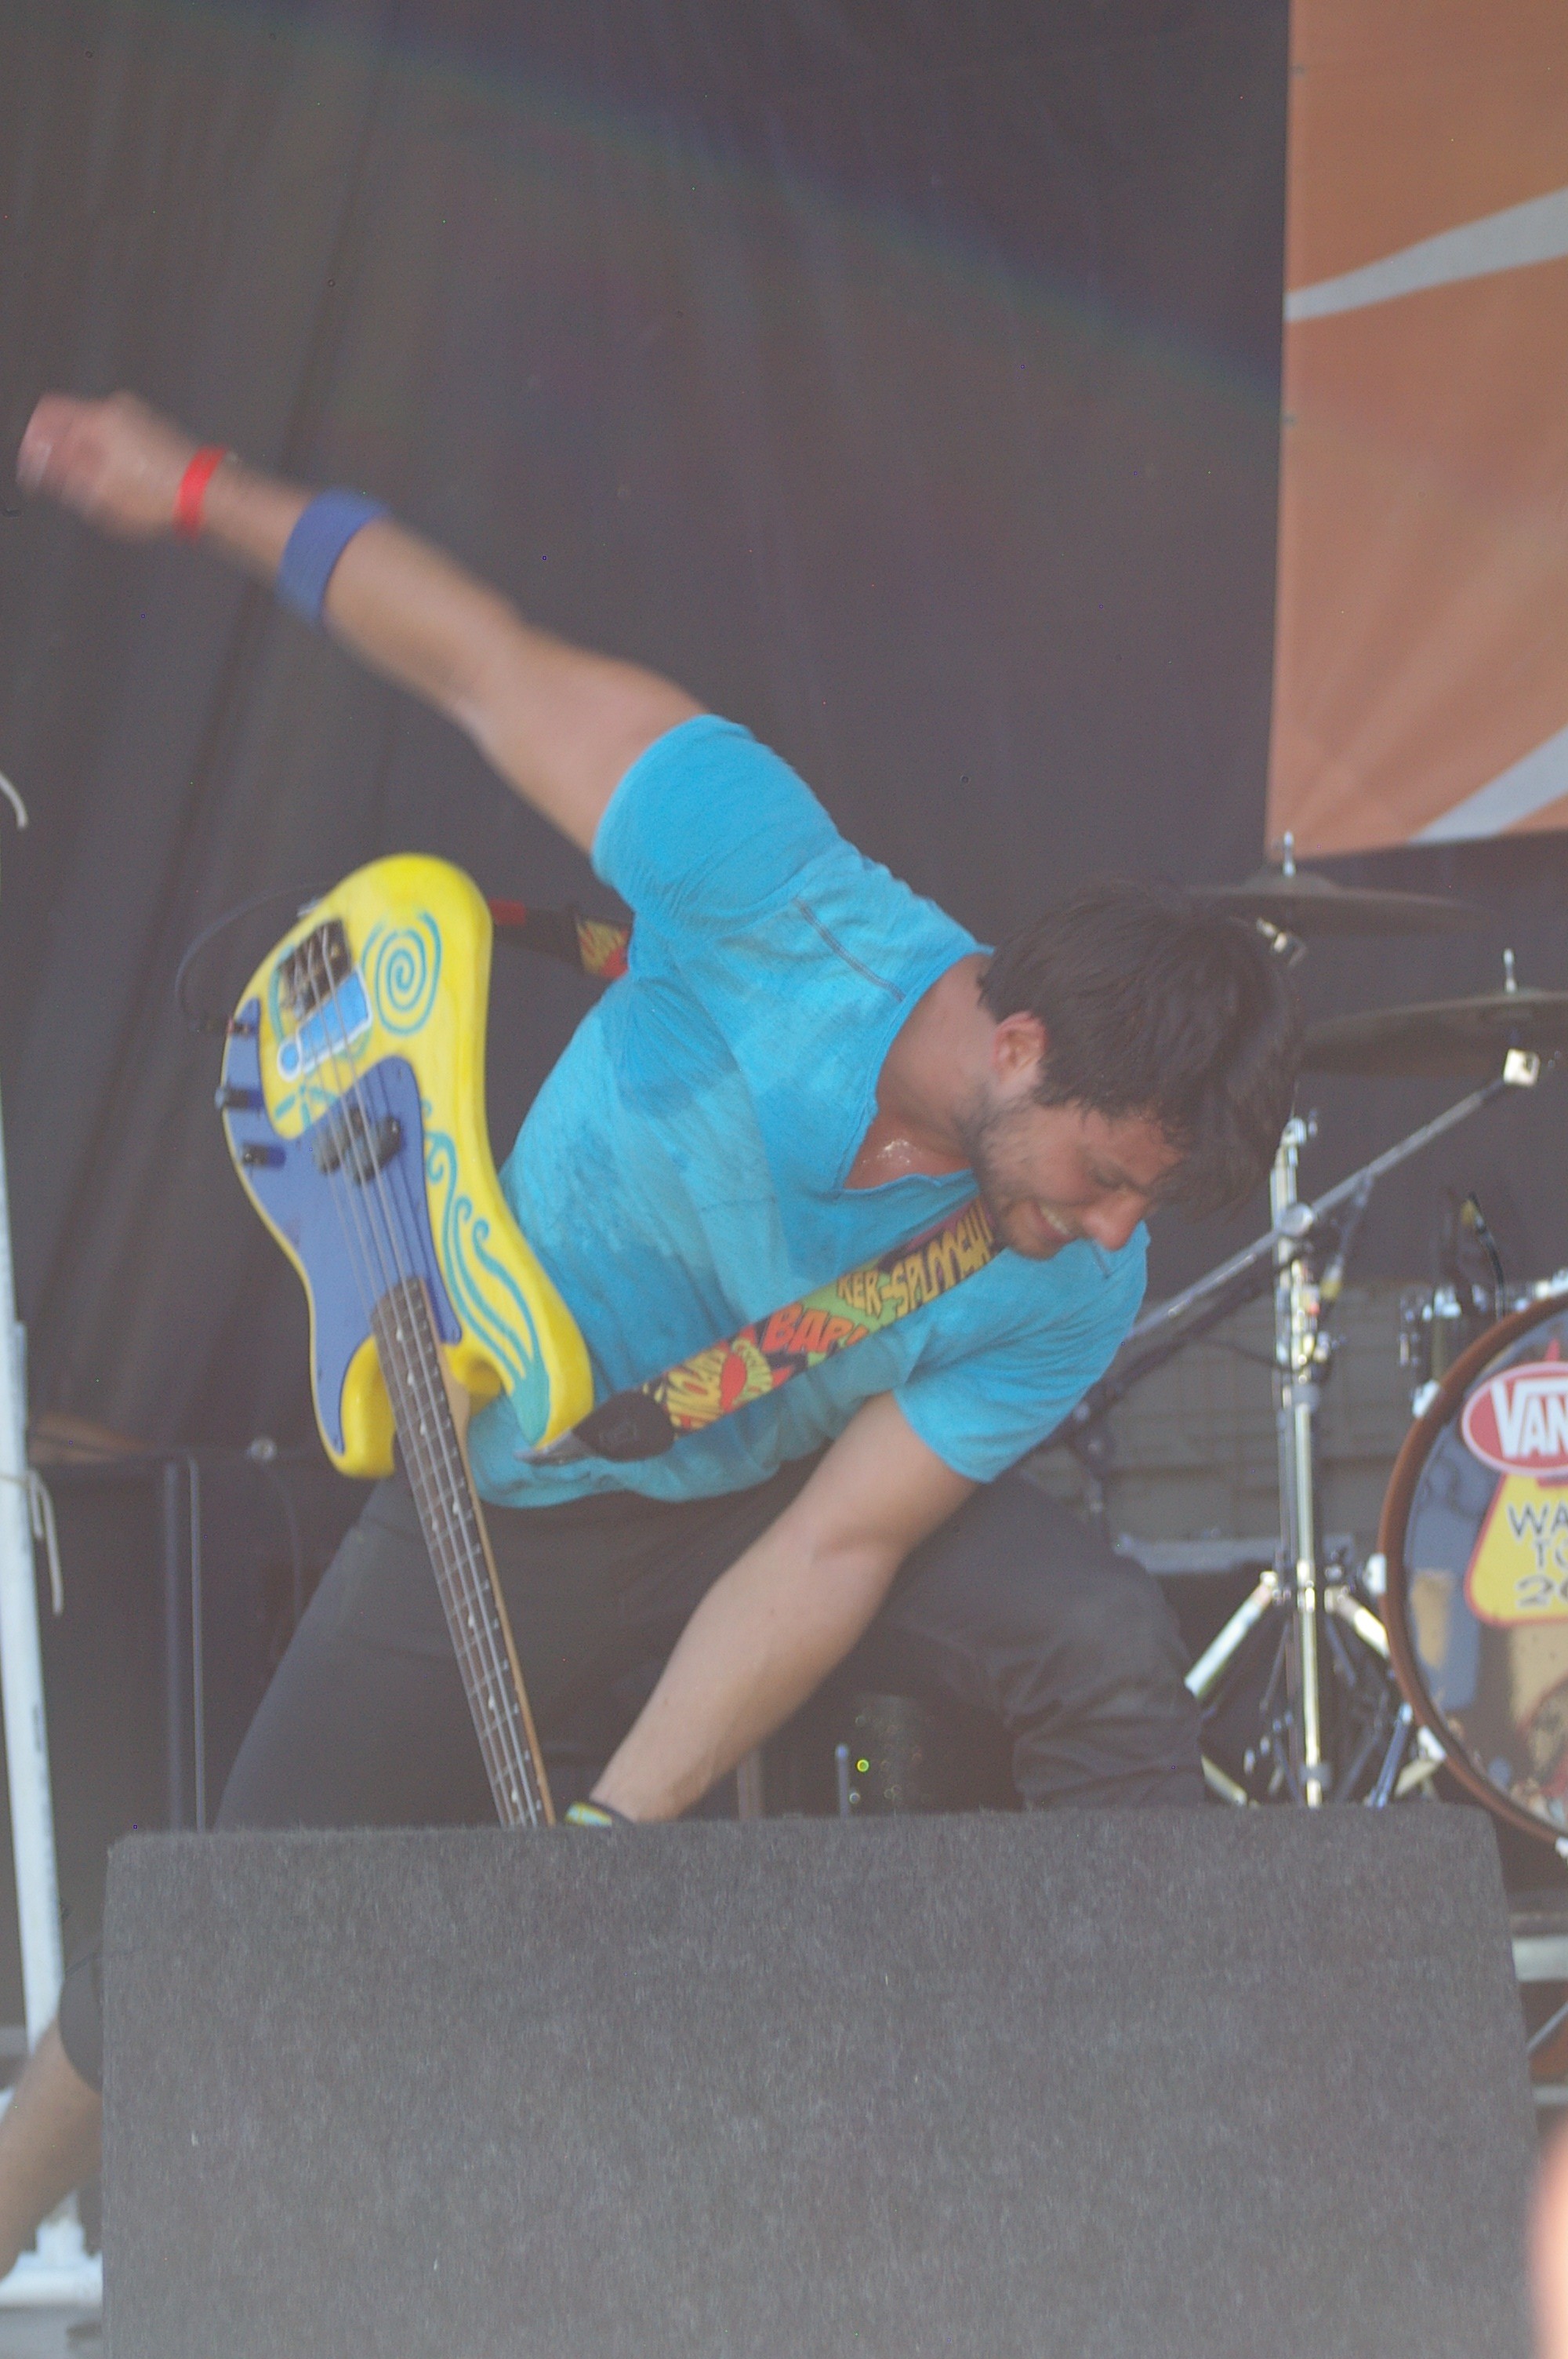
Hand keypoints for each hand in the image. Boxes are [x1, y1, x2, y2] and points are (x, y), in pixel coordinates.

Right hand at [16, 392, 201, 537]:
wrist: (204, 492)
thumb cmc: (160, 493)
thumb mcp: (98, 491)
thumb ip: (63, 468)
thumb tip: (38, 458)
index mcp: (98, 419)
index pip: (48, 413)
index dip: (36, 439)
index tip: (36, 461)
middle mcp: (117, 409)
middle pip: (73, 421)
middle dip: (65, 450)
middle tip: (69, 480)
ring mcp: (137, 415)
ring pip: (97, 431)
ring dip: (90, 455)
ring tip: (102, 486)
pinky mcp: (152, 427)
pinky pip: (119, 436)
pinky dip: (112, 455)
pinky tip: (124, 481)